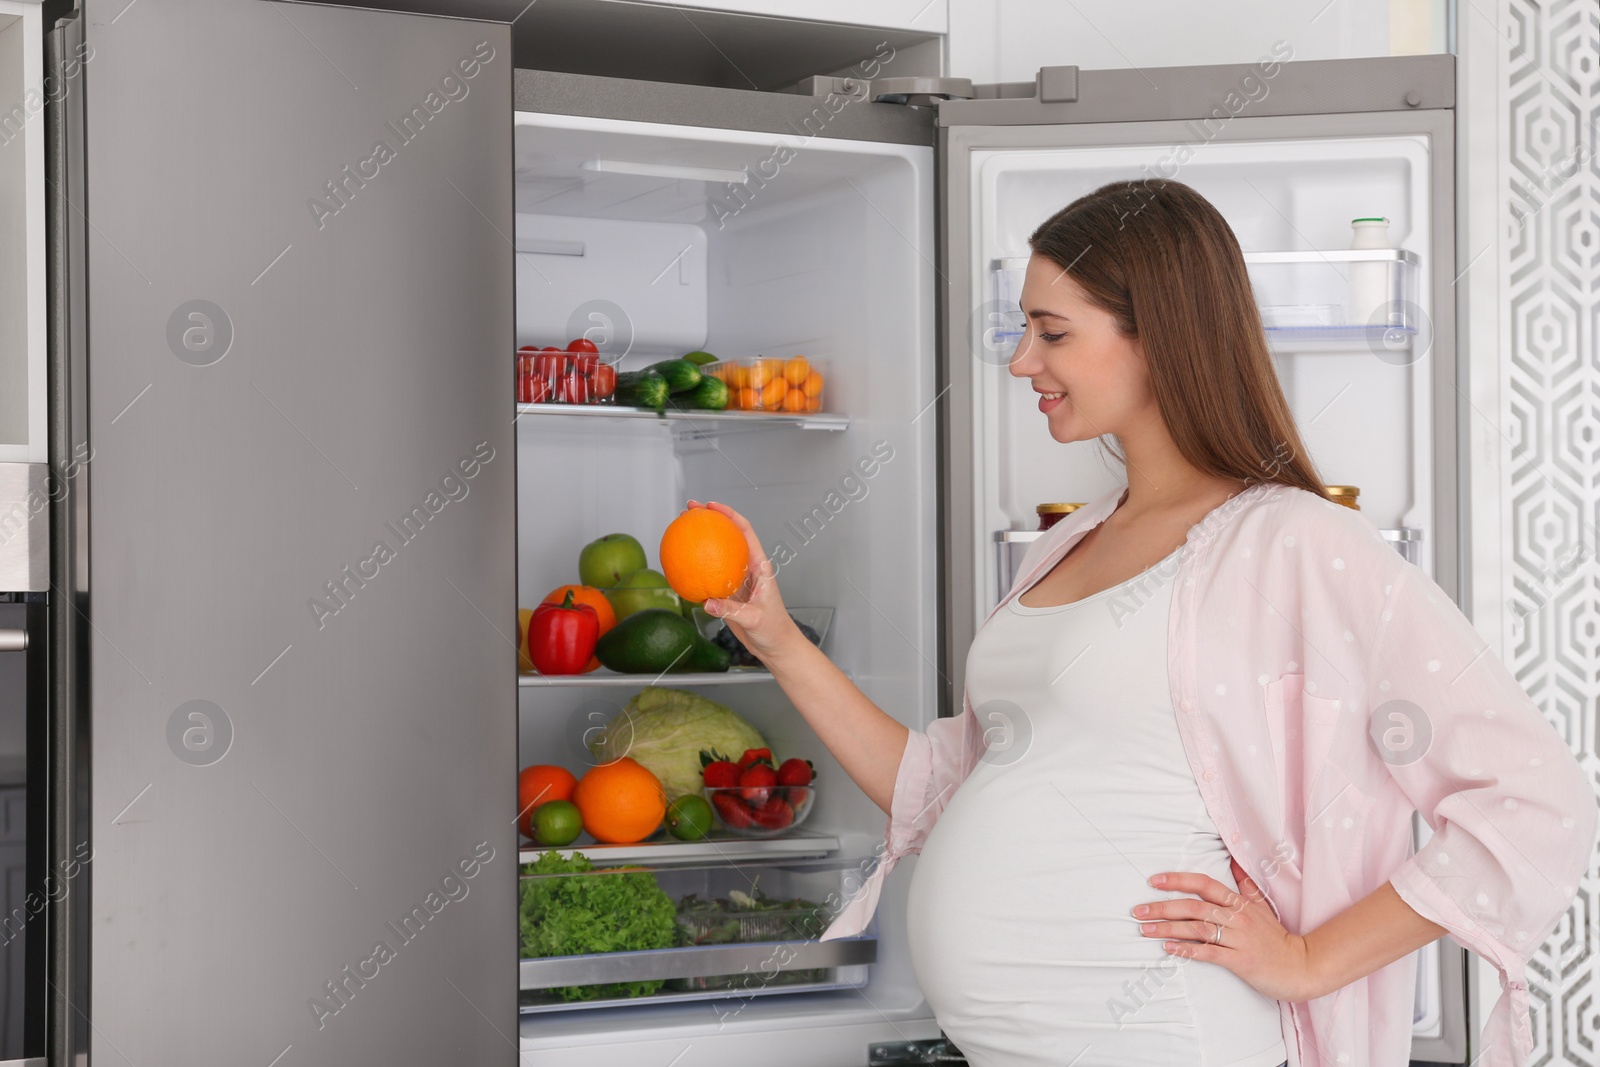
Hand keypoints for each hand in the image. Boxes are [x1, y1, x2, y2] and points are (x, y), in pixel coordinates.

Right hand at [684, 500, 801, 664]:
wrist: (776, 646)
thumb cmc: (775, 630)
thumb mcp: (754, 618)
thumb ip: (731, 610)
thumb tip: (707, 602)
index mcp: (759, 567)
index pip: (745, 532)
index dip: (730, 515)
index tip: (712, 506)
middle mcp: (748, 569)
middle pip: (728, 537)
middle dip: (711, 520)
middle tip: (690, 511)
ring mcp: (737, 580)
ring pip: (717, 554)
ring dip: (701, 542)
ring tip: (681, 530)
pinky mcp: (728, 594)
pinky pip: (709, 577)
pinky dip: (696, 570)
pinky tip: (681, 568)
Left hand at [1132, 856, 1318, 1001]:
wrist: (1302, 967)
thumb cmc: (1277, 938)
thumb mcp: (1262, 906)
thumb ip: (1245, 884)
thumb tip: (1233, 858)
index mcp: (1239, 903)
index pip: (1204, 884)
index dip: (1178, 880)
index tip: (1154, 881)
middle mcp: (1237, 917)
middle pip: (1193, 907)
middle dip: (1162, 908)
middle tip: (1137, 911)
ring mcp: (1239, 939)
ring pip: (1197, 929)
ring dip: (1167, 929)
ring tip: (1145, 930)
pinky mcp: (1241, 961)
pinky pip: (1209, 953)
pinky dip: (1187, 950)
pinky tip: (1169, 949)